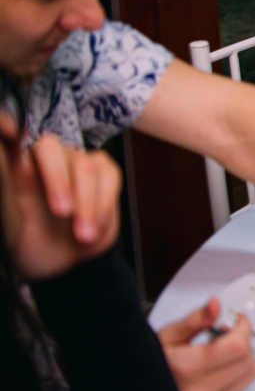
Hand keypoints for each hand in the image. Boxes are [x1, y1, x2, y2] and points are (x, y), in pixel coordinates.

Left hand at [5, 134, 121, 280]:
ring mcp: (77, 162)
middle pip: (49, 148)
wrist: (72, 264)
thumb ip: (23, 191)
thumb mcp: (23, 227)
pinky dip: (103, 204)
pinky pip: (109, 177)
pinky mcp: (105, 171)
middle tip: (62, 213)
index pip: (9, 139)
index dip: (6, 126)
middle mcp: (45, 158)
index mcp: (17, 169)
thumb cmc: (39, 245)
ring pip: (84, 167)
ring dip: (86, 205)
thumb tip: (20, 159)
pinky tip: (96, 225)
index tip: (12, 138)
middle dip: (57, 180)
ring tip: (83, 236)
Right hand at [158, 298, 254, 390]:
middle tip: (228, 333)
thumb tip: (216, 305)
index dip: (243, 328)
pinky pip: (240, 388)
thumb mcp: (165, 337)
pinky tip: (218, 368)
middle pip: (247, 361)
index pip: (237, 347)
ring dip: (242, 358)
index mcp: (186, 369)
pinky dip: (236, 374)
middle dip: (243, 341)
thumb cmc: (148, 367)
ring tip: (222, 350)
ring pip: (249, 375)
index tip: (238, 320)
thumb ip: (195, 320)